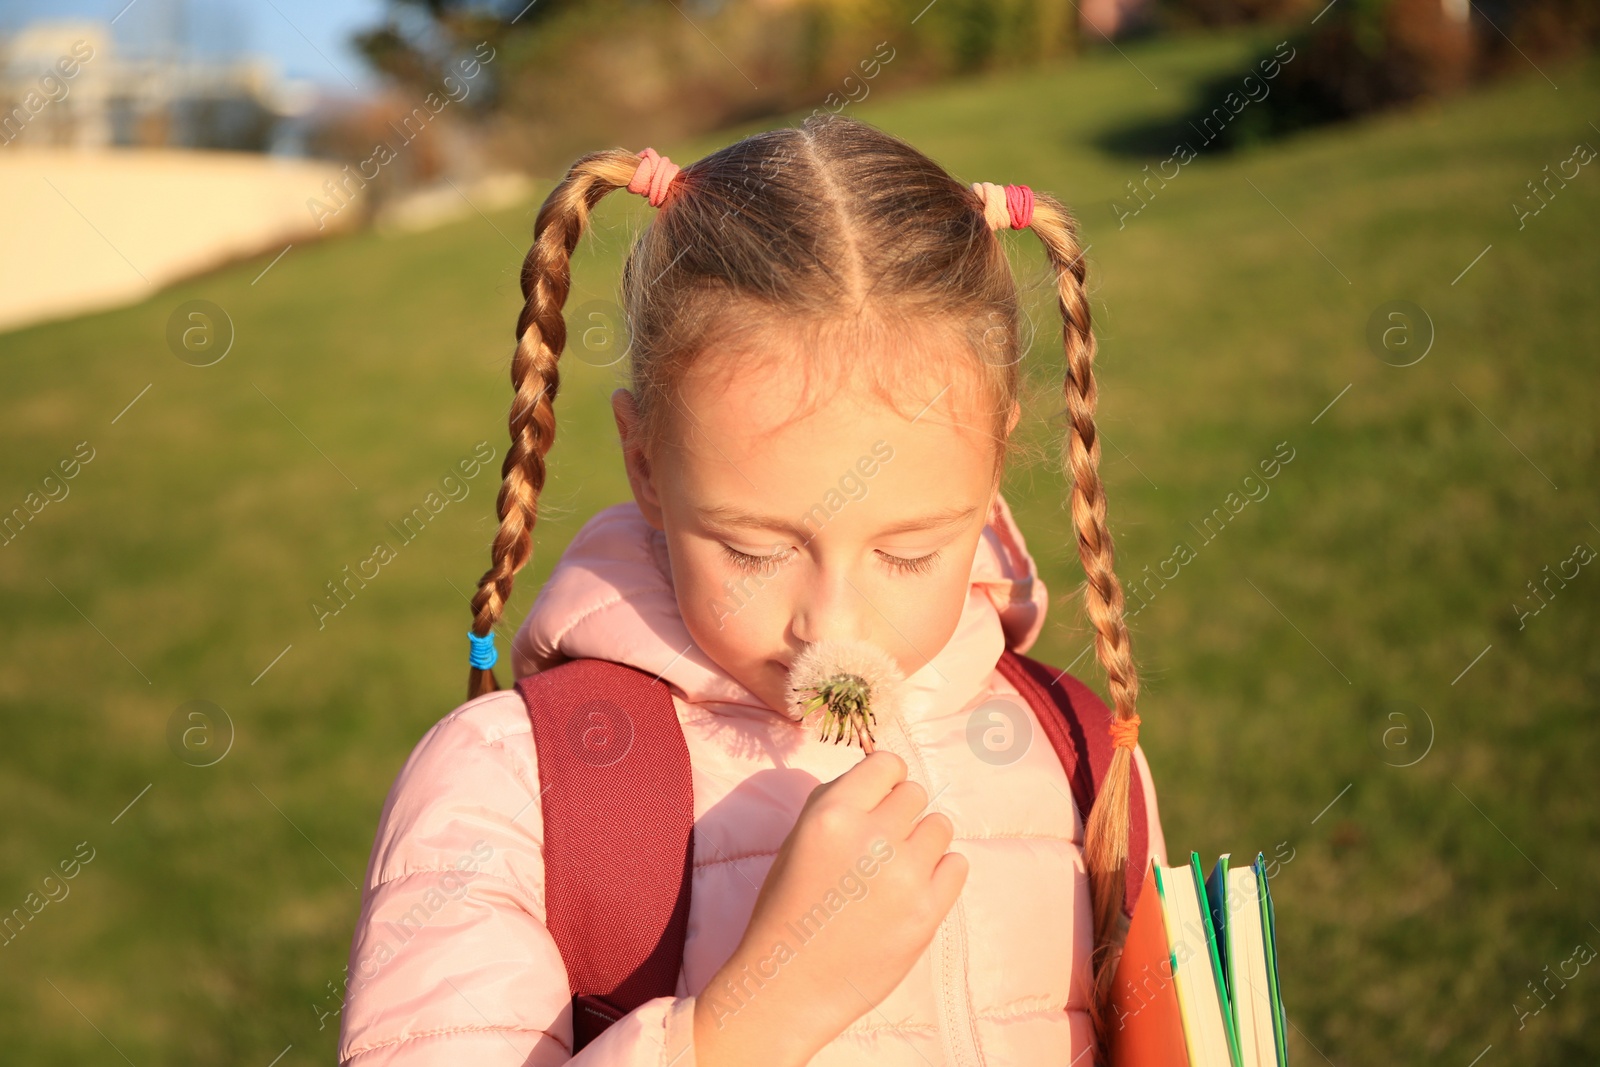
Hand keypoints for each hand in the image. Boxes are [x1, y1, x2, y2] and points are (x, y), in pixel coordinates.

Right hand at [693, 750, 968, 1066]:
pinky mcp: (926, 912)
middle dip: (900, 815)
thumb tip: (881, 774)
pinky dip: (940, 874)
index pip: (886, 764)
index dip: (884, 781)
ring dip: (922, 843)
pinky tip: (911, 891)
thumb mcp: (798, 839)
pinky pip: (957, 864)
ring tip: (894, 872)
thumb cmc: (788, 907)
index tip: (879, 801)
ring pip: (940, 827)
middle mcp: (871, 838)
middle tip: (880, 847)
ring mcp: (904, 876)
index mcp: (832, 814)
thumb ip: (837, 799)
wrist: (789, 984)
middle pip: (915, 794)